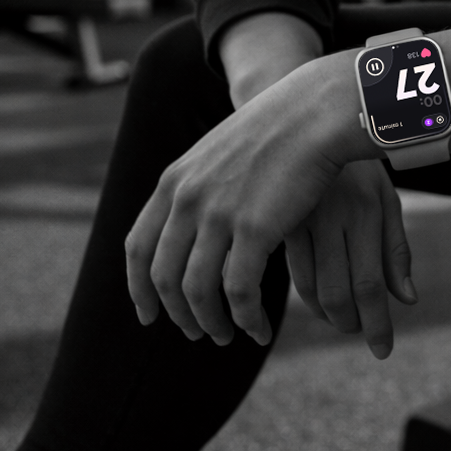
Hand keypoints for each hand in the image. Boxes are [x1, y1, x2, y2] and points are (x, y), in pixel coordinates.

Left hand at [124, 51, 374, 347]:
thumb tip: (188, 224)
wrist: (312, 113)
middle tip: (197, 332)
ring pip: (197, 291)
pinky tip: (258, 326)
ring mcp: (218, 214)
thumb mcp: (218, 155)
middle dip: (176, 314)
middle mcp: (186, 200)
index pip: (138, 247)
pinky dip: (245, 318)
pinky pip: (239, 292)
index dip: (138, 288)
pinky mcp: (254, 229)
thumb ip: (196, 188)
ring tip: (227, 337)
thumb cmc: (276, 134)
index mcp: (174, 182)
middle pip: (163, 276)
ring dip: (209, 323)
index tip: (148, 314)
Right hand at [285, 160, 417, 358]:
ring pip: (309, 287)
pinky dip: (306, 295)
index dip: (377, 324)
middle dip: (350, 323)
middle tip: (358, 329)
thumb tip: (408, 300)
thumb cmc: (356, 163)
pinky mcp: (271, 217)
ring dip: (327, 314)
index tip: (382, 351)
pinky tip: (316, 298)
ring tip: (340, 317)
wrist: (305, 116)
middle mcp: (332, 214)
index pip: (371, 283)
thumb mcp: (385, 196)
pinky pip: (290, 271)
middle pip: (339, 292)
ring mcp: (298, 215)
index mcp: (366, 208)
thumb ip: (396, 249)